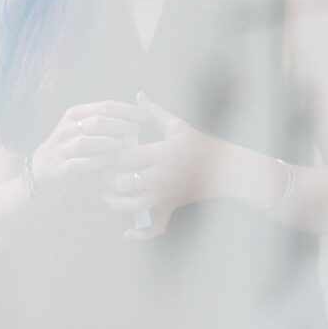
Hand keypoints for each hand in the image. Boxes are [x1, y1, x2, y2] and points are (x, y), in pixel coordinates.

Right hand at [29, 100, 142, 194]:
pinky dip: (95, 161)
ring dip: (110, 142)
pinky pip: (79, 163)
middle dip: (121, 125)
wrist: (42, 169)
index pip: (105, 106)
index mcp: (74, 114)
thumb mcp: (83, 125)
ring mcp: (62, 148)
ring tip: (125, 145)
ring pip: (87, 141)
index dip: (127, 110)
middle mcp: (67, 128)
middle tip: (137, 130)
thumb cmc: (72, 145)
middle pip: (98, 121)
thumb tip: (140, 106)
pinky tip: (108, 161)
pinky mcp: (60, 167)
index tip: (144, 116)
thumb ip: (105, 116)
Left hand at [103, 91, 228, 239]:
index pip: (126, 156)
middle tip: (102, 172)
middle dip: (108, 178)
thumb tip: (138, 95)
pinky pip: (156, 226)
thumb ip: (154, 112)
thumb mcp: (178, 125)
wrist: (226, 167)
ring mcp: (166, 193)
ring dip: (116, 203)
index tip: (102, 150)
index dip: (109, 154)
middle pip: (124, 181)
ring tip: (107, 196)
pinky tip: (127, 232)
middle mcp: (162, 175)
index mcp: (161, 153)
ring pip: (134, 205)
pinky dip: (141, 233)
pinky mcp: (172, 205)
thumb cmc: (200, 143)